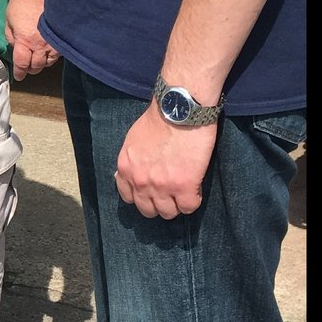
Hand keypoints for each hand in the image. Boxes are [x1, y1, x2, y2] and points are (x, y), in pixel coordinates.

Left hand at [6, 0, 54, 76]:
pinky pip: (58, 52)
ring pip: (49, 62)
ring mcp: (54, 40)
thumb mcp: (9, 20)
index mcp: (25, 41)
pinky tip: (48, 51)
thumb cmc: (22, 1)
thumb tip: (17, 48)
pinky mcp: (62, 35)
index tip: (19, 76)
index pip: (22, 64)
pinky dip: (52, 55)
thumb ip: (11, 37)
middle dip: (31, 69)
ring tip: (38, 59)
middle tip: (27, 67)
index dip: (20, 73)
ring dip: (42, 63)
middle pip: (37, 66)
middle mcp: (41, 44)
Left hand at [114, 106, 211, 220]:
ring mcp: (162, 186)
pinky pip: (189, 207)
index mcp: (126, 169)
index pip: (129, 198)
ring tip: (184, 192)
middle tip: (170, 194)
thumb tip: (131, 172)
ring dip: (177, 204)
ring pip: (168, 213)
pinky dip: (193, 200)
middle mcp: (140, 181)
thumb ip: (131, 160)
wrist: (180, 108)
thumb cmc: (159, 117)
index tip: (153, 191)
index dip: (143, 196)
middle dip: (159, 204)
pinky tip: (196, 188)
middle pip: (148, 210)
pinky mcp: (185, 187)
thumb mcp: (133, 140)